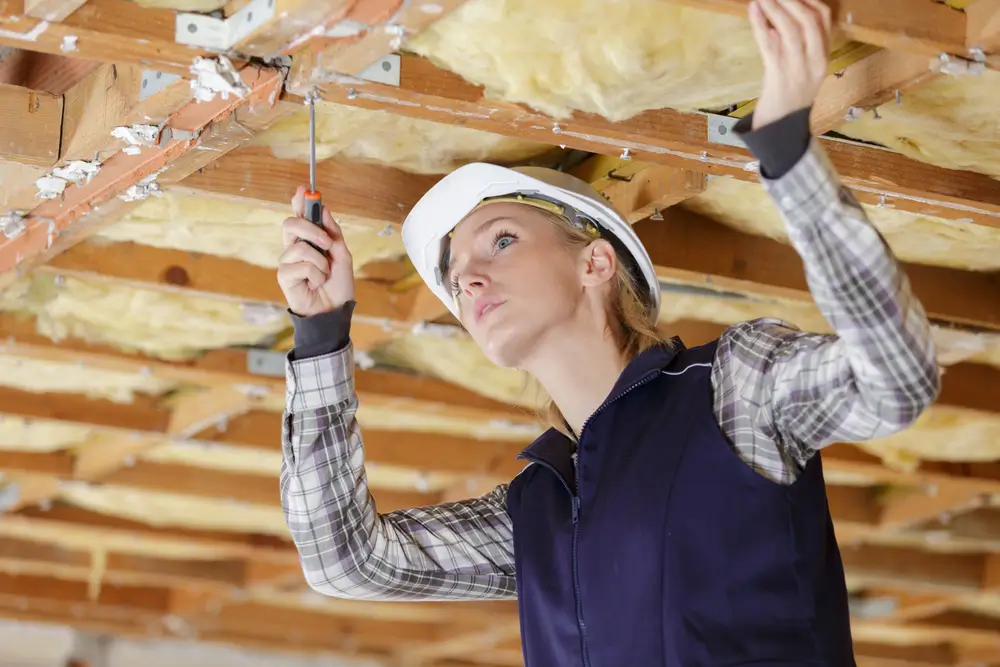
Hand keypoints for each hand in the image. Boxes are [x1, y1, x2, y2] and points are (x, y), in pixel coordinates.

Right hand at [277, 185, 354, 316]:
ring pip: (299, 246)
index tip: (303, 189)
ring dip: (320, 260)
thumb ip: (333, 233)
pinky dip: (316, 274)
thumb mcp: (343, 256)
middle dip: (311, 228)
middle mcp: (294, 248)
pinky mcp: (284, 276)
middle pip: (290, 224)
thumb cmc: (338, 285)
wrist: (335, 311)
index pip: (299, 216)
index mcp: (308, 240)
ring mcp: (287, 262)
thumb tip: (324, 209)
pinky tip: (316, 283)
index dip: (299, 202)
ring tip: (325, 274)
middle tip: (327, 242)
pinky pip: (301, 265)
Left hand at [748, 0, 831, 129]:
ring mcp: (797, 68)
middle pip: (810, 20)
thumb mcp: (802, 69)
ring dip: (776, 7)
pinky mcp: (778, 76)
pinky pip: (769, 45)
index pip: (823, 19)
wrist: (780, 128)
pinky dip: (760, 24)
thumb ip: (797, 45)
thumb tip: (776, 19)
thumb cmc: (788, 96)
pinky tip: (754, 9)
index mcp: (823, 56)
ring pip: (791, 30)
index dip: (809, 0)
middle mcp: (814, 60)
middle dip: (793, 0)